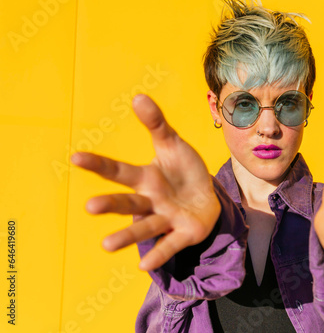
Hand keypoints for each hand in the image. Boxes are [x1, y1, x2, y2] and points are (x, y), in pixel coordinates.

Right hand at [71, 94, 220, 270]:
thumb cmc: (184, 172)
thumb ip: (157, 124)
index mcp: (146, 178)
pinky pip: (171, 243)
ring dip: (128, 235)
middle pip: (129, 202)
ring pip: (146, 226)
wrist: (208, 196)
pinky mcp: (184, 232)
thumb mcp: (173, 144)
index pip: (119, 170)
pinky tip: (146, 266)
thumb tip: (138, 96)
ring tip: (107, 245)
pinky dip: (159, 252)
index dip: (99, 164)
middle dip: (111, 205)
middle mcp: (152, 200)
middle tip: (90, 208)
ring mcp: (167, 218)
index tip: (76, 157)